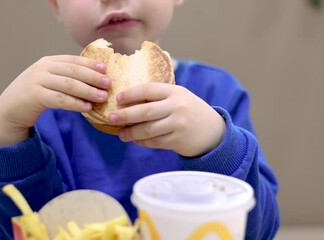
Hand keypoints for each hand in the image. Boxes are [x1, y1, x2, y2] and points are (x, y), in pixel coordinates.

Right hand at [0, 55, 110, 146]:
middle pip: (73, 71)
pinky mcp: (34, 96)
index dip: (90, 63)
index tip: (105, 69)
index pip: (73, 60)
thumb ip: (65, 77)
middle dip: (93, 77)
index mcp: (48, 62)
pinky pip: (60, 100)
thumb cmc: (35, 95)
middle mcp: (42, 68)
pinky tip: (87, 107)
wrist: (10, 108)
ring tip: (102, 97)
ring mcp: (37, 81)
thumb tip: (94, 80)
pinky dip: (75, 103)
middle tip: (108, 84)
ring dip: (88, 91)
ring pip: (68, 85)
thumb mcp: (48, 80)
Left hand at [107, 83, 225, 156]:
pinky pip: (154, 142)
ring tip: (121, 134)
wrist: (212, 131)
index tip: (118, 98)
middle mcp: (177, 107)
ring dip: (131, 132)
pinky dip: (142, 141)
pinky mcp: (178, 140)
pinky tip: (135, 139)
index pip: (148, 90)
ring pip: (148, 129)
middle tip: (111, 118)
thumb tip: (126, 102)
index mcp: (175, 92)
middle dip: (125, 115)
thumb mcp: (178, 97)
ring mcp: (178, 124)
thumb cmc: (188, 110)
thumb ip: (158, 97)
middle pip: (145, 111)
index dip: (131, 94)